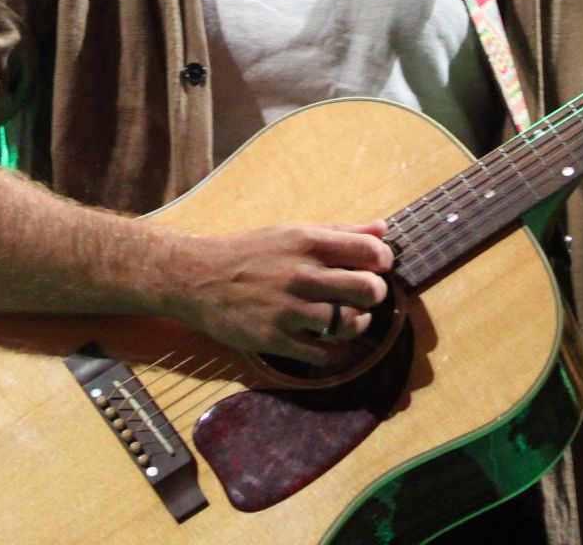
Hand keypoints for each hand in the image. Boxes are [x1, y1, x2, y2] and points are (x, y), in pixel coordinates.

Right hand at [167, 220, 392, 365]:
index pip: (370, 250)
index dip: (383, 260)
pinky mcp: (275, 338)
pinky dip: (338, 352)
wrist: (198, 277)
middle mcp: (301, 274)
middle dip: (374, 294)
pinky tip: (332, 343)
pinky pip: (324, 354)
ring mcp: (289, 309)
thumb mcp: (292, 231)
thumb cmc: (251, 252)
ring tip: (349, 319)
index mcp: (308, 242)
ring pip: (350, 323)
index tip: (377, 267)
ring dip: (358, 323)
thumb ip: (340, 231)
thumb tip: (384, 228)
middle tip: (362, 296)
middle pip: (368, 289)